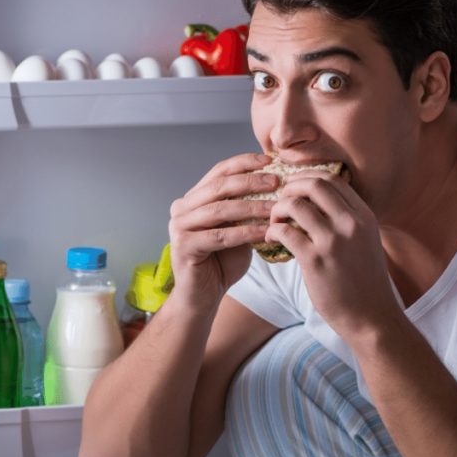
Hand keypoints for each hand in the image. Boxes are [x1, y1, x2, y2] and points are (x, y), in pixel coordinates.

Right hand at [168, 153, 279, 309]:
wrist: (203, 296)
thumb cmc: (223, 261)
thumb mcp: (238, 228)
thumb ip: (247, 208)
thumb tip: (277, 186)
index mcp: (193, 198)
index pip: (219, 171)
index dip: (245, 163)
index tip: (271, 160)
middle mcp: (182, 208)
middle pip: (219, 186)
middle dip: (250, 181)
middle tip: (276, 181)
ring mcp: (179, 226)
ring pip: (220, 210)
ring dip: (251, 207)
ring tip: (275, 208)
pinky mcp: (183, 246)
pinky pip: (219, 236)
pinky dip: (245, 233)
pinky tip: (265, 232)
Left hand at [265, 170, 399, 340]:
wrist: (372, 318)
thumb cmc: (365, 281)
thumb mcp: (365, 241)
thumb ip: (347, 220)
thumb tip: (318, 201)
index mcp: (364, 216)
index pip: (332, 178)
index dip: (307, 176)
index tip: (294, 186)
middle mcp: (351, 224)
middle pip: (314, 184)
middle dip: (291, 186)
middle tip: (280, 199)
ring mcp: (333, 242)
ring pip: (295, 204)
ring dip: (278, 208)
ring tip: (274, 220)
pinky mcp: (315, 261)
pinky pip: (285, 232)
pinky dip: (272, 230)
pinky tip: (271, 238)